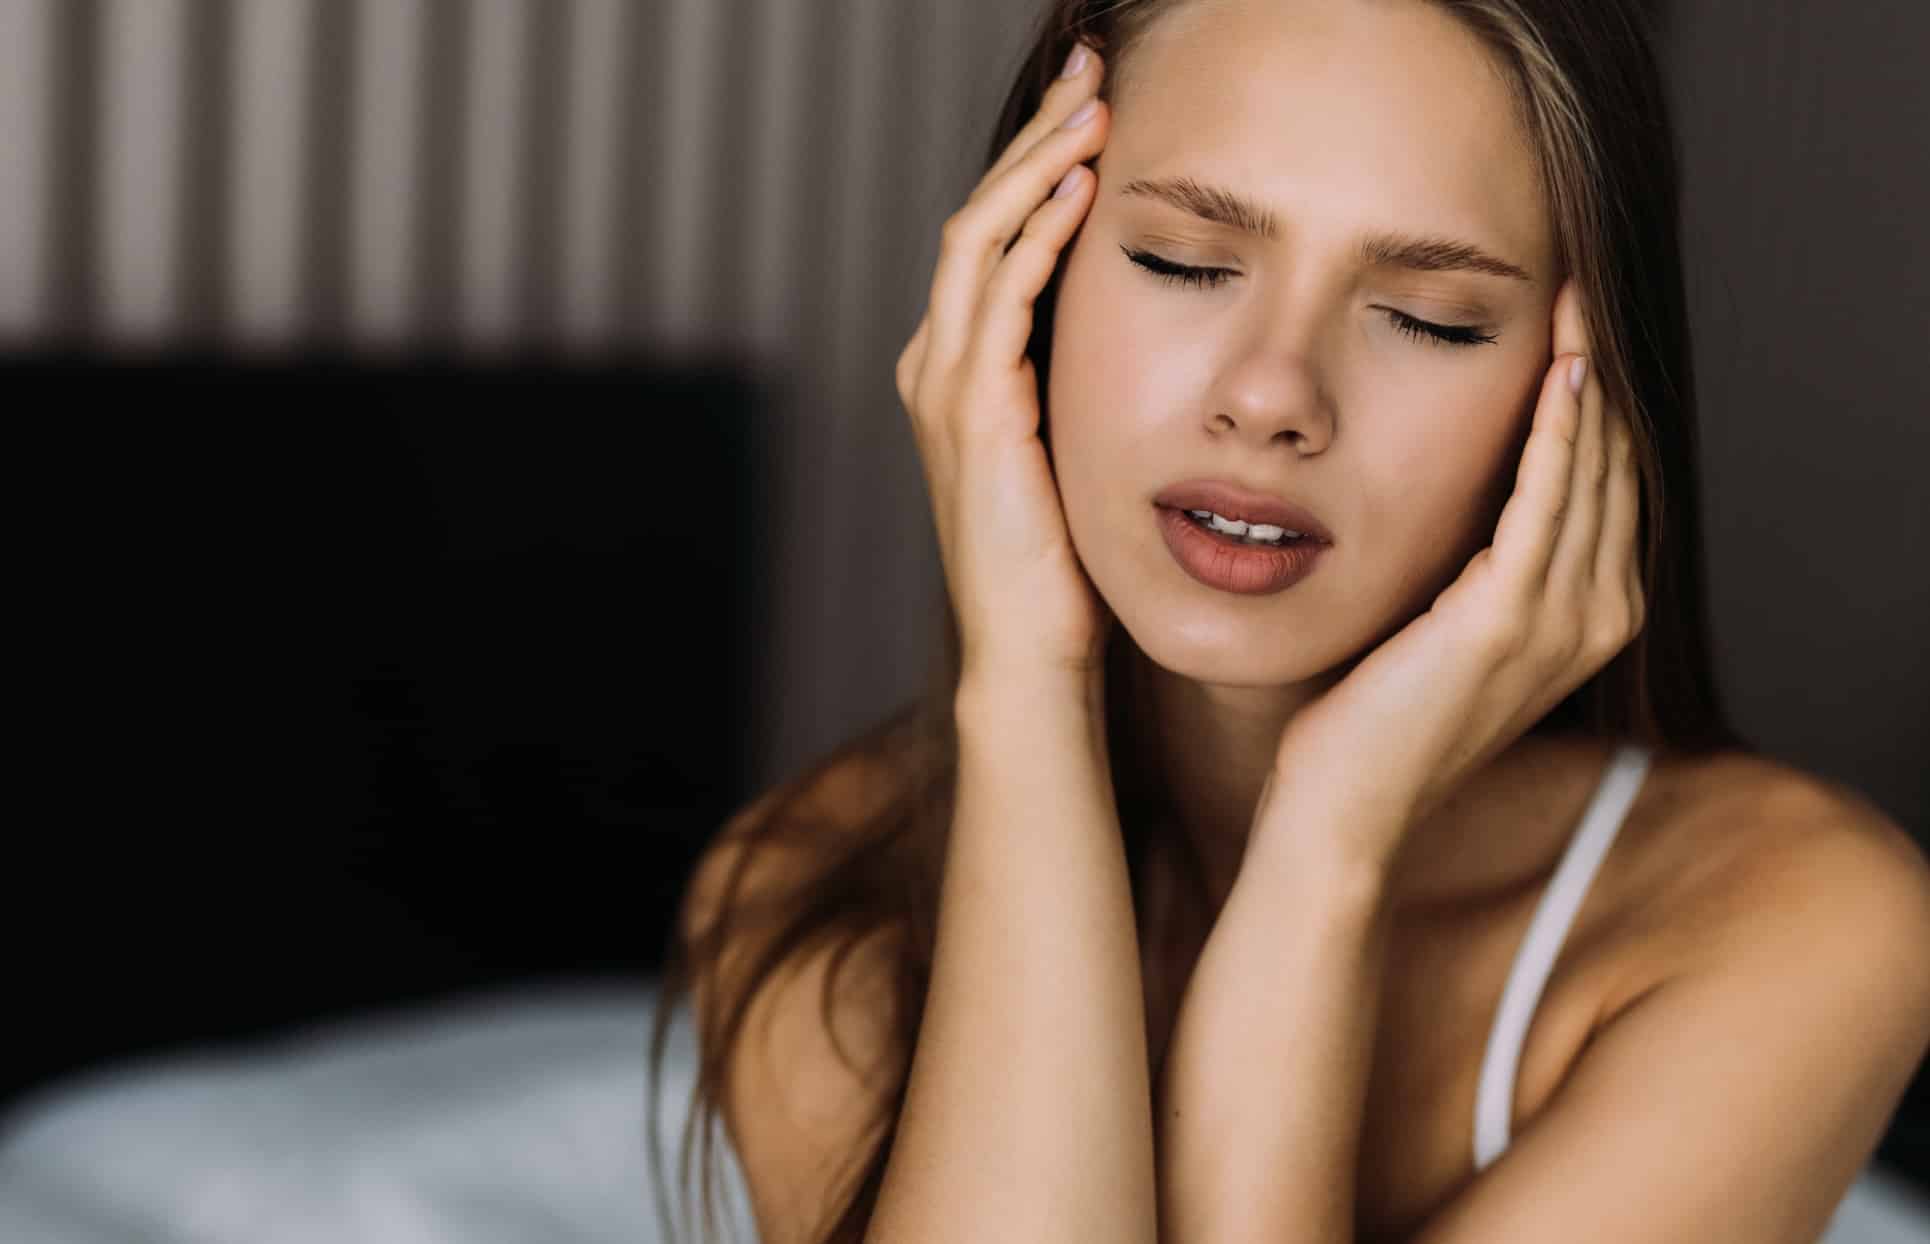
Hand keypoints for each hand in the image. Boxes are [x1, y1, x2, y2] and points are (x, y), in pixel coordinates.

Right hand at [896, 43, 1114, 686]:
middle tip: (1090, 68)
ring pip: (980, 236)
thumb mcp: (1068, 451)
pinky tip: (1085, 185)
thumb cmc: (1062, 565)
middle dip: (1036, 135)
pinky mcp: (977, 412)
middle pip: (978, 215)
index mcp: (956, 371)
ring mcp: (948, 387)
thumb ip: (1074, 383)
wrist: (1031, 655)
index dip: (1037, 164)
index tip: (1093, 105)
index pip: (990, 237)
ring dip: (1038, 162)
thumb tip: (1143, 322)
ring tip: (1093, 101)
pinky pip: (1003, 296)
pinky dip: (1039, 232)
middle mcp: (937, 365)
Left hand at [1254, 279, 1645, 868]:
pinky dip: (1558, 430)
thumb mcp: (1444, 618)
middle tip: (1580, 279)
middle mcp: (1596, 614)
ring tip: (1575, 296)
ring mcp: (1561, 620)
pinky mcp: (1508, 618)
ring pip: (1592, 468)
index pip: (1605, 479)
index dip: (1594, 396)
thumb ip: (1479, 558)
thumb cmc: (1373, 711)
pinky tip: (1557, 369)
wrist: (1343, 802)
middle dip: (1598, 369)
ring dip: (1586, 377)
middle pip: (1614, 463)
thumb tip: (1466, 483)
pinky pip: (1546, 499)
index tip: (1570, 316)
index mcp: (1587, 613)